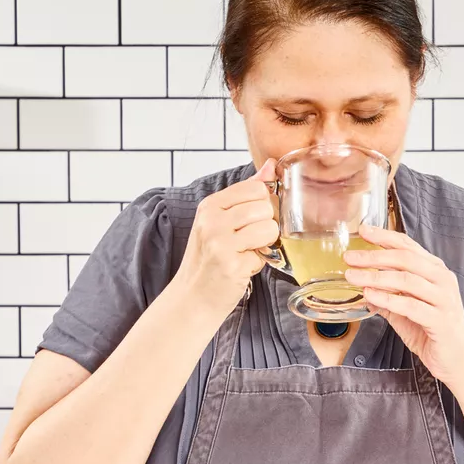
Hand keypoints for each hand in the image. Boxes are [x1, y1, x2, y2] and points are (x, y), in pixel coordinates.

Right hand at [174, 160, 278, 317]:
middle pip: (265, 206)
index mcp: (210, 205)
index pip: (256, 187)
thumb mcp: (220, 221)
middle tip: (248, 241)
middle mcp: (212, 220)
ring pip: (269, 228)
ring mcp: (220, 242)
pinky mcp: (231, 264)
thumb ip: (247, 193)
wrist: (192, 298)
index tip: (251, 221)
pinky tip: (241, 268)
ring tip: (246, 253)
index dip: (263, 205)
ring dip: (265, 245)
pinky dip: (258, 264)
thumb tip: (271, 165)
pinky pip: (264, 255)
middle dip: (265, 226)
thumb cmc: (209, 259)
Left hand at [343, 223, 463, 384]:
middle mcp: (442, 280)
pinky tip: (370, 296)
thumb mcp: (406, 310)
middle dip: (374, 256)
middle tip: (350, 256)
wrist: (459, 361)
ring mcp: (444, 299)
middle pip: (405, 258)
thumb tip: (363, 284)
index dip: (384, 236)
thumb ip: (389, 295)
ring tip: (353, 276)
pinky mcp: (441, 320)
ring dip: (376, 276)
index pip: (408, 246)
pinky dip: (388, 299)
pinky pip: (411, 305)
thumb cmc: (433, 332)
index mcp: (435, 271)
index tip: (362, 230)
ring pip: (407, 279)